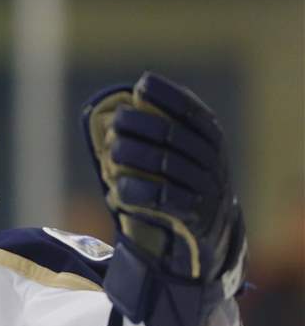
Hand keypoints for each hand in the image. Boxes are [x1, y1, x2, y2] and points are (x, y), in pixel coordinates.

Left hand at [82, 72, 246, 325]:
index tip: (142, 84)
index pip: (192, 112)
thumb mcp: (177, 161)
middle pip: (176, 138)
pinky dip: (141, 194)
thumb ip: (156, 139)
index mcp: (212, 142)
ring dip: (138, 157)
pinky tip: (118, 190)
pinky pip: (166, 203)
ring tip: (111, 152)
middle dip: (144, 126)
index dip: (168, 96)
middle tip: (117, 121)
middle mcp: (213, 163)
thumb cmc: (180, 190)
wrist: (205, 241)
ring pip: (169, 168)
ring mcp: (206, 191)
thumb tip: (112, 112)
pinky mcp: (194, 219)